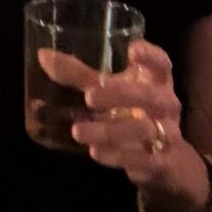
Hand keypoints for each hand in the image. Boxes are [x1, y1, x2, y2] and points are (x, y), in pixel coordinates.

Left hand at [51, 38, 205, 207]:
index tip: (133, 49)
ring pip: (142, 130)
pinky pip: (142, 159)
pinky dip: (117, 156)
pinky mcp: (162, 161)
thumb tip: (43, 56)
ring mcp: (167, 135)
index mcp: (157, 82)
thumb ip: (79, 75)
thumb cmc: (132, 112)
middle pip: (150, 96)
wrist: (164, 161)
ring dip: (109, 131)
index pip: (162, 64)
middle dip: (121, 95)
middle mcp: (166, 106)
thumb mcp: (110, 91)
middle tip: (90, 96)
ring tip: (77, 131)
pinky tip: (95, 153)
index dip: (151, 56)